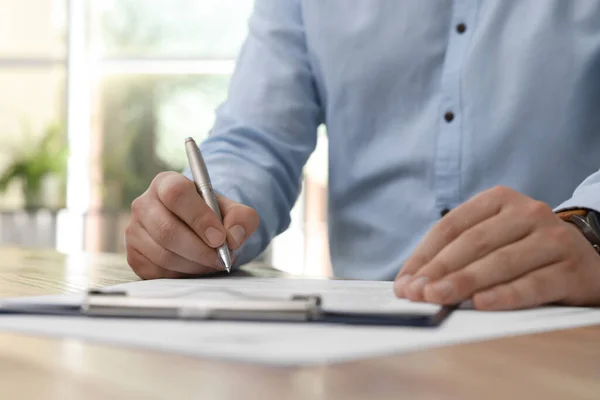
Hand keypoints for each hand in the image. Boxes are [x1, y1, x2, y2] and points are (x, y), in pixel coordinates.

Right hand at [125, 171, 259, 278]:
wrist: (195, 229)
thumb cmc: (212, 216)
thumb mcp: (233, 210)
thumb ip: (242, 218)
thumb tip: (233, 237)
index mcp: (166, 183)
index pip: (176, 194)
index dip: (199, 218)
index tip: (219, 238)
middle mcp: (144, 204)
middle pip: (167, 230)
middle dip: (199, 249)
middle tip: (220, 258)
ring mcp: (134, 231)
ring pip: (163, 254)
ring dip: (194, 264)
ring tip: (213, 262)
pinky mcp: (133, 255)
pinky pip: (157, 271)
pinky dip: (182, 274)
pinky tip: (196, 267)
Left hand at [394, 186, 599, 309]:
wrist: (587, 260)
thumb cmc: (525, 252)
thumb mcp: (493, 239)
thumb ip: (457, 254)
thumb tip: (412, 283)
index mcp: (499, 199)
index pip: (451, 226)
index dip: (424, 255)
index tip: (404, 281)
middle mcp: (528, 212)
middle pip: (473, 242)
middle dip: (439, 270)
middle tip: (416, 293)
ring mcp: (553, 238)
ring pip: (501, 262)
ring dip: (465, 282)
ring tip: (438, 298)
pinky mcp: (573, 268)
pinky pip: (534, 284)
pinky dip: (505, 295)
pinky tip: (481, 304)